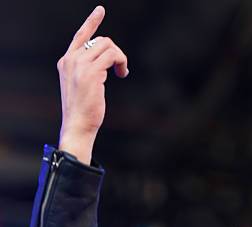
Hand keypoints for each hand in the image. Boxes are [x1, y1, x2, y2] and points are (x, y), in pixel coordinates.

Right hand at [57, 6, 128, 163]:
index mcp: (65, 61)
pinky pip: (112, 55)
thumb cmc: (82, 112)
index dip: (91, 22)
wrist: (77, 126)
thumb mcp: (80, 86)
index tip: (101, 10)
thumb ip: (88, 70)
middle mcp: (71, 59)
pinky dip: (121, 62)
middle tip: (121, 69)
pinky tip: (121, 74)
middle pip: (100, 40)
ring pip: (108, 46)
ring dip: (120, 57)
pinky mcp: (92, 72)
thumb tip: (106, 61)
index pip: (80, 36)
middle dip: (115, 52)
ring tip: (122, 72)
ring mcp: (80, 65)